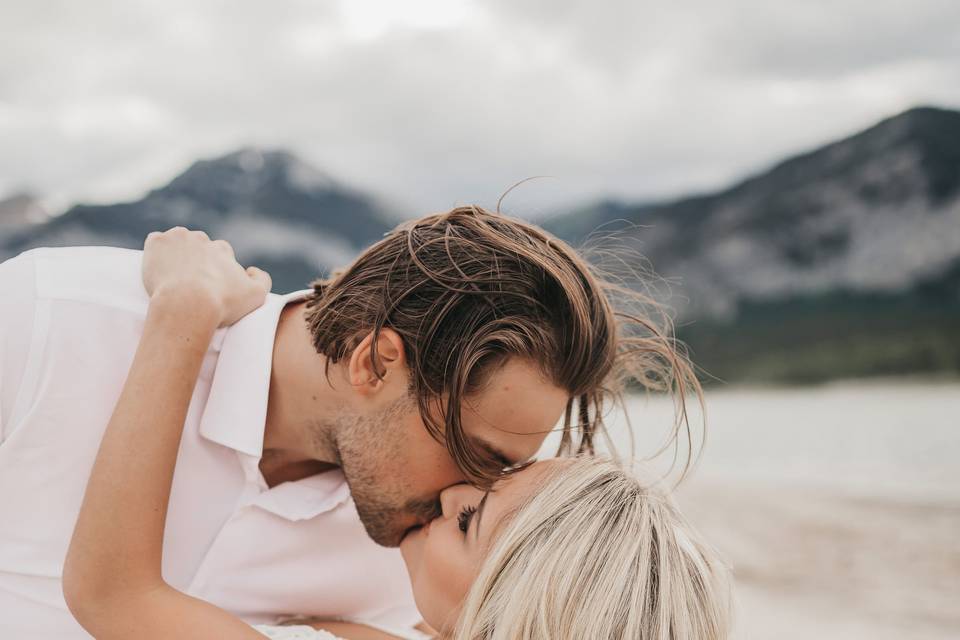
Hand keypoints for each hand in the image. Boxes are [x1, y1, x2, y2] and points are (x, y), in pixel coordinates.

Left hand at [142, 227, 271, 326]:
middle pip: (197, 246)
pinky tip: (158, 270)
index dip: (214, 269)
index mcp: (222, 250)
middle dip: (194, 260)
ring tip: (171, 277)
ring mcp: (178, 238)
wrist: (188, 304)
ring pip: (176, 242)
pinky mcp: (157, 242)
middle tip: (188, 283)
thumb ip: (262, 280)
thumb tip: (252, 270)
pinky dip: (155, 253)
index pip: (219, 254)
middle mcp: (202, 239)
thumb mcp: (256, 296)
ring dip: (175, 254)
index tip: (208, 284)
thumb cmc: (221, 303)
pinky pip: (155, 242)